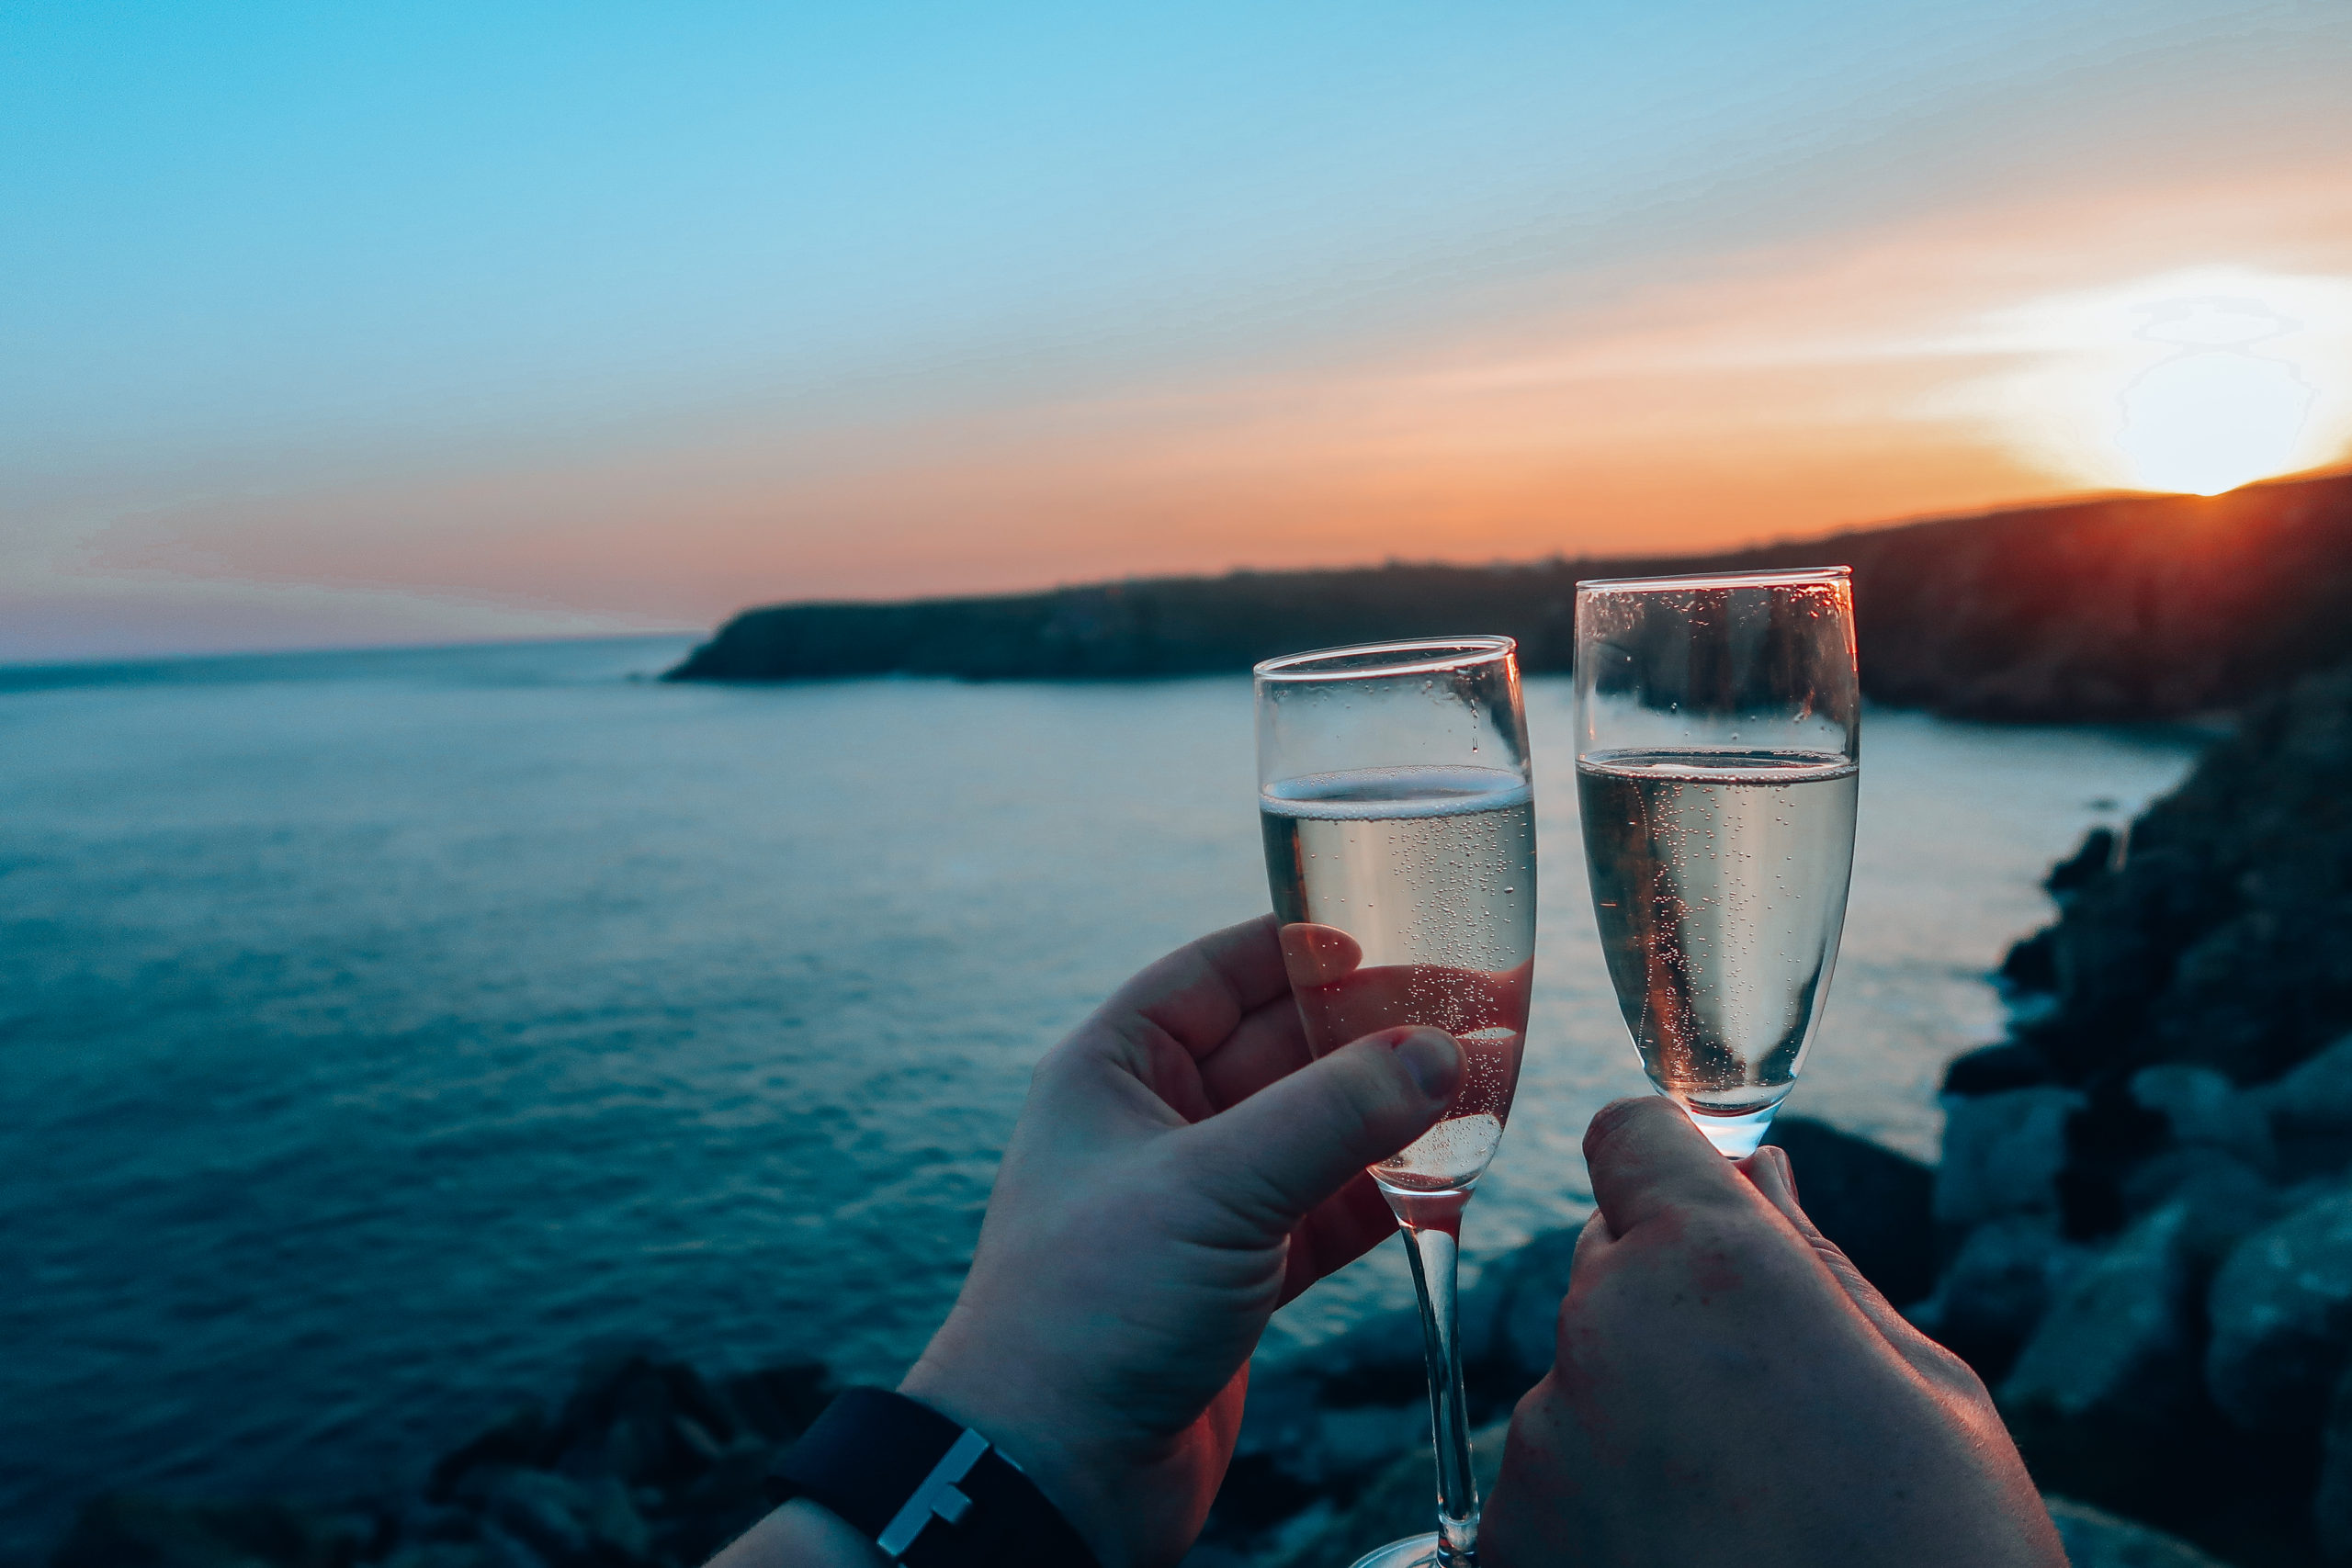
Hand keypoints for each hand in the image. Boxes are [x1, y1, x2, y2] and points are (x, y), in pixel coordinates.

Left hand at [896, 915, 1462, 1567]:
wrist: (1053, 1477)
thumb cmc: (1092, 1311)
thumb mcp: (1215, 1188)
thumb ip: (1334, 1115)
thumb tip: (1443, 1049)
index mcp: (1114, 1070)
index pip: (1215, 973)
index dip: (1297, 945)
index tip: (1386, 927)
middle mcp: (1154, 1124)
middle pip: (1281, 1047)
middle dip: (1372, 1029)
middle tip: (1473, 1007)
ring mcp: (1199, 1202)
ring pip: (1314, 1130)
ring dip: (1392, 1111)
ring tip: (1486, 1082)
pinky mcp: (1238, 1276)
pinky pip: (1327, 1210)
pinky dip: (1387, 1193)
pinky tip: (1456, 1173)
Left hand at [1482, 1097, 2065, 1567]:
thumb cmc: (1944, 1566)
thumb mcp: (1932, 1403)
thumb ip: (1819, 1273)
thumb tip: (1762, 1183)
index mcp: (1710, 1269)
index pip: (1633, 1138)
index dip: (1677, 1171)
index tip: (1717, 1220)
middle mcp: (1597, 1333)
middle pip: (1607, 1265)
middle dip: (1673, 1309)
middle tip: (1775, 1417)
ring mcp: (1538, 1450)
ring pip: (1580, 1386)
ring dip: (1642, 1425)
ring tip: (1749, 1523)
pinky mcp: (1501, 1548)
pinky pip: (1552, 1492)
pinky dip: (1605, 1520)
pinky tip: (1695, 1564)